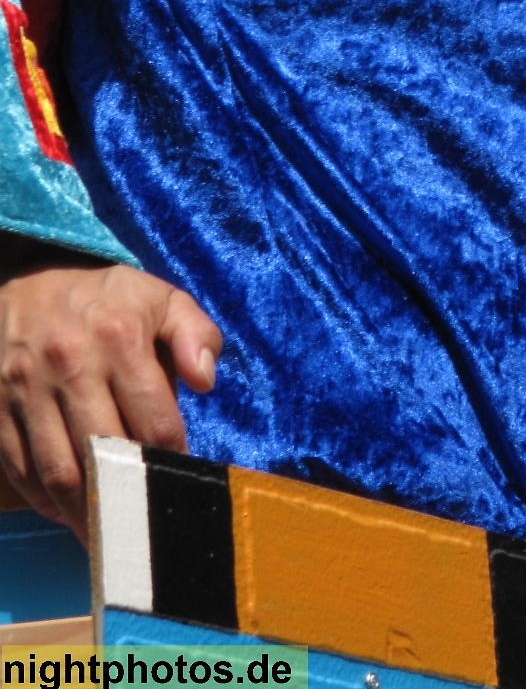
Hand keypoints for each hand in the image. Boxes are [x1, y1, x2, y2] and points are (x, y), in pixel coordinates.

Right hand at [0, 251, 221, 541]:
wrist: (23, 285)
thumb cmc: (105, 300)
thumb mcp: (159, 298)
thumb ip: (194, 333)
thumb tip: (207, 382)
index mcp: (118, 336)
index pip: (154, 417)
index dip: (172, 456)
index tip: (181, 475)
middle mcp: (70, 364)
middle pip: (105, 451)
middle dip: (130, 495)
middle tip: (148, 524)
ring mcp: (27, 390)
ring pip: (59, 471)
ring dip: (86, 513)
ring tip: (110, 535)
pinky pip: (22, 471)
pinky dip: (46, 502)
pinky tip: (69, 513)